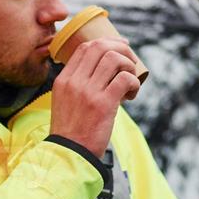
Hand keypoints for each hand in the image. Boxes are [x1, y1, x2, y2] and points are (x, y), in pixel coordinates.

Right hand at [49, 37, 141, 155]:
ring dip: (129, 67)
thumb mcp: (65, 103)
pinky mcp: (103, 104)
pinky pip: (125, 79)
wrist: (69, 155)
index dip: (107, 42)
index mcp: (64, 80)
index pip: (85, 48)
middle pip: (100, 47)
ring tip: (131, 83)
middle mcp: (75, 82)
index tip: (121, 47)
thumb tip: (105, 74)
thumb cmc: (72, 132)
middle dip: (122, 49)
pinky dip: (134, 83)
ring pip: (114, 59)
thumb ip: (78, 87)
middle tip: (131, 62)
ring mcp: (88, 92)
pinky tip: (132, 95)